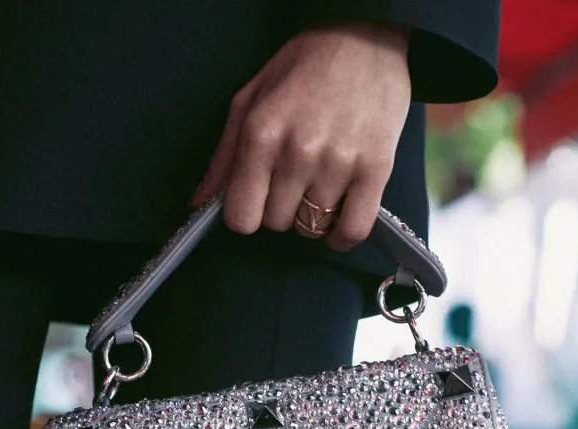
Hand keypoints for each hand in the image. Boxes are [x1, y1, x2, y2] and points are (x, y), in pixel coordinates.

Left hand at [191, 22, 410, 251]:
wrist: (369, 42)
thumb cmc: (305, 67)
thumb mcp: (252, 99)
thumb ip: (225, 156)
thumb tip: (201, 203)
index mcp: (261, 134)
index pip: (241, 217)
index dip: (246, 214)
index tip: (257, 200)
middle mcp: (298, 151)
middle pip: (276, 224)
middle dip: (279, 209)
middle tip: (293, 180)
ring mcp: (338, 163)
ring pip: (311, 229)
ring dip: (312, 216)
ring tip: (318, 185)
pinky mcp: (375, 170)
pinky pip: (353, 230)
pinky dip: (342, 237)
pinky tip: (338, 221)